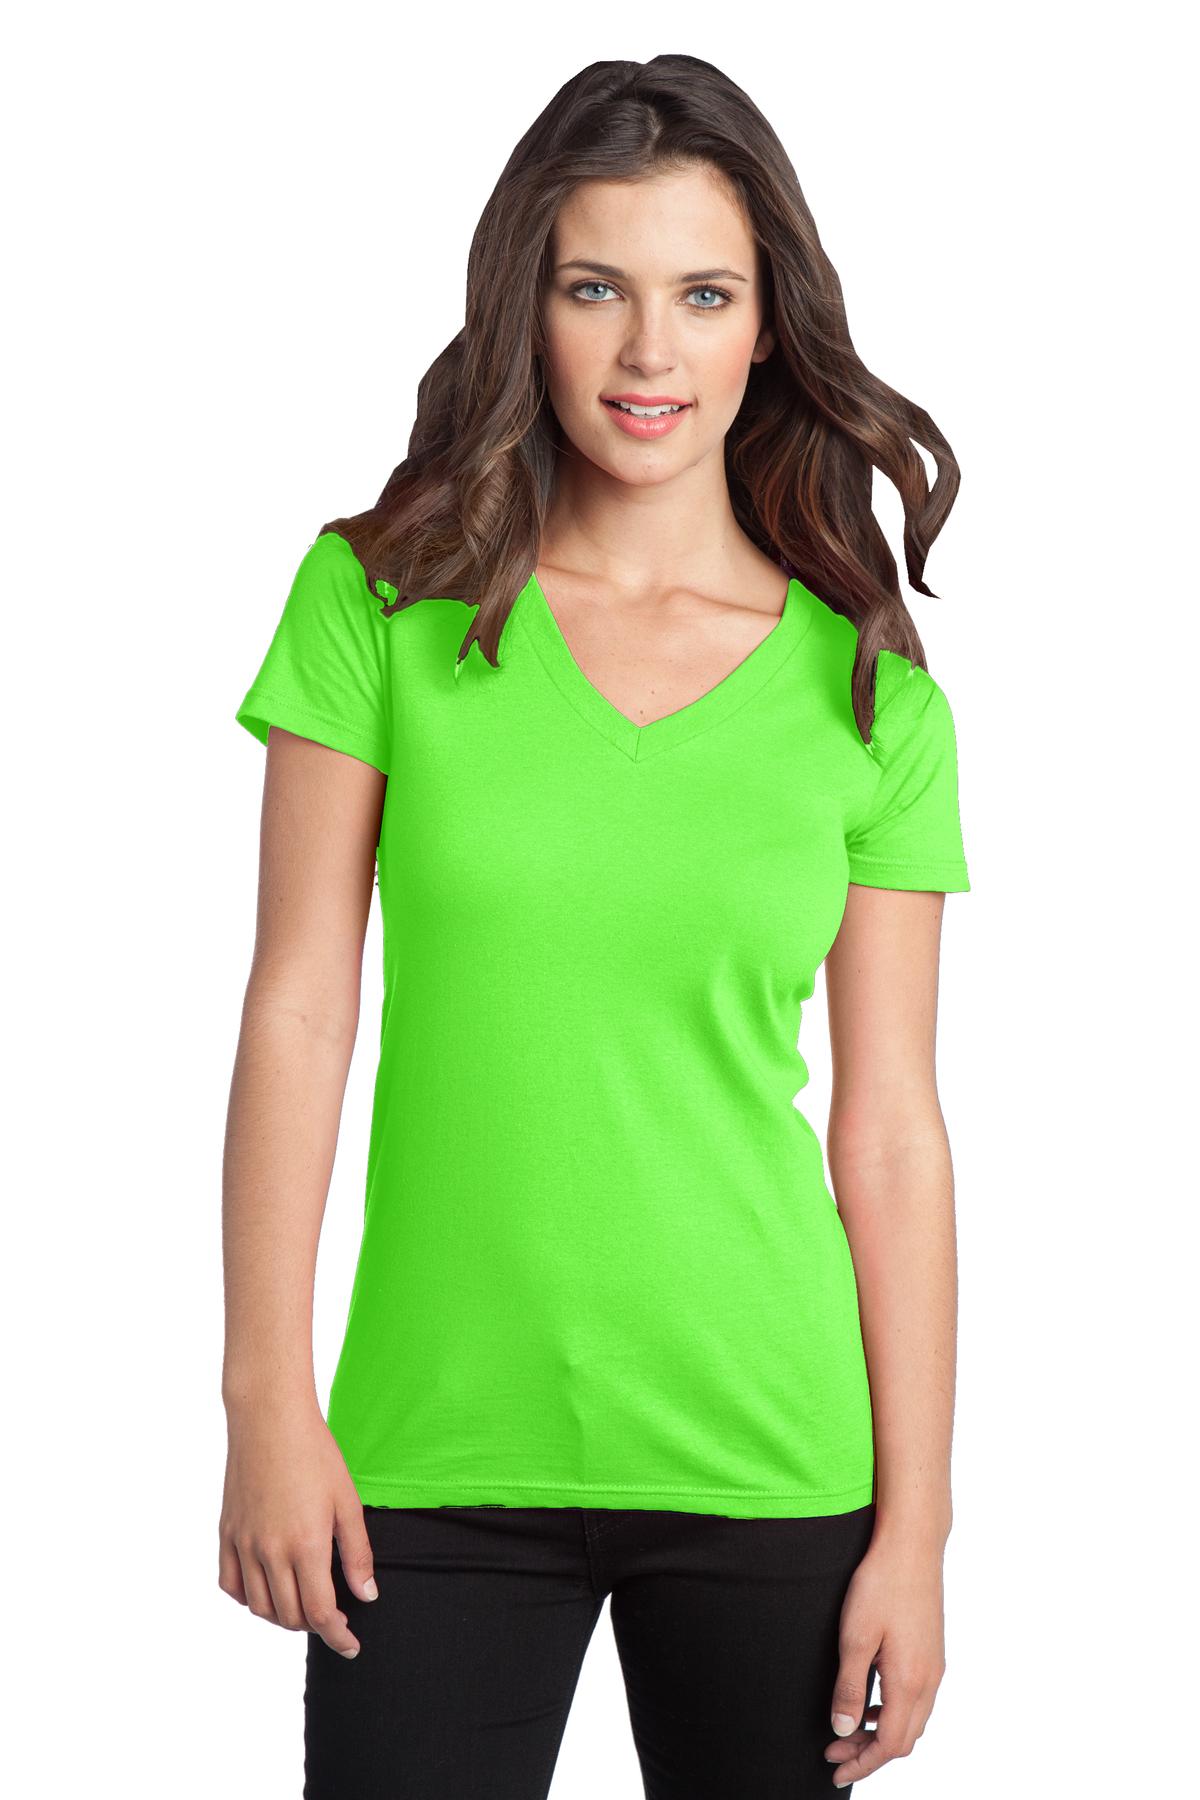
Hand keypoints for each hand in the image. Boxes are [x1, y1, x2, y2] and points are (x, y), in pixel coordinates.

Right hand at [218, 1396, 377, 1658]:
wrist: (270, 1419)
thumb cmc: (315, 1454)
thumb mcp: (347, 1502)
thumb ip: (356, 1554)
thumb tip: (366, 1596)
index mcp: (305, 1546)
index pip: (319, 1613)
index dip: (337, 1636)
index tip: (350, 1645)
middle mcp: (270, 1552)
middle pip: (289, 1616)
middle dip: (313, 1626)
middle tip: (331, 1618)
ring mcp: (244, 1544)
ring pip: (259, 1606)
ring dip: (282, 1617)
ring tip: (302, 1606)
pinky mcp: (226, 1533)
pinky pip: (231, 1584)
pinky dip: (248, 1597)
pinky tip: (266, 1588)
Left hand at [823, 1528, 946, 1787]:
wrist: (912, 1546)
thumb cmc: (881, 1586)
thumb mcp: (855, 1637)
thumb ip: (849, 1688)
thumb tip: (843, 1731)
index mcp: (909, 1682)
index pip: (889, 1744)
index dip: (862, 1763)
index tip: (835, 1769)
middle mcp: (929, 1680)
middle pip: (904, 1739)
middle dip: (870, 1753)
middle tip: (835, 1752)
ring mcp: (934, 1666)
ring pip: (914, 1721)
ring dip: (883, 1734)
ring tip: (850, 1730)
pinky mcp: (933, 1652)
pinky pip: (918, 1700)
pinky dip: (895, 1713)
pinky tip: (872, 1700)